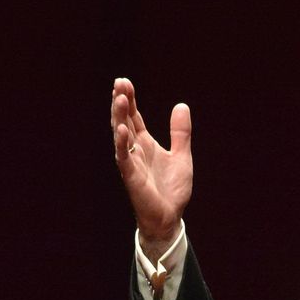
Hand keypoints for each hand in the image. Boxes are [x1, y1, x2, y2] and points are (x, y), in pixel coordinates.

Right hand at [111, 78, 192, 253]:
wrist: (170, 217)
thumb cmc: (172, 189)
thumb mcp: (182, 155)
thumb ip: (180, 132)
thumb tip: (181, 105)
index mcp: (145, 144)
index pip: (134, 117)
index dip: (130, 100)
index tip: (125, 82)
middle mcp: (134, 150)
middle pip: (124, 121)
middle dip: (120, 102)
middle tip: (119, 82)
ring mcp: (131, 163)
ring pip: (120, 136)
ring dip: (118, 117)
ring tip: (118, 98)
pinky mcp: (132, 177)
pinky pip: (124, 158)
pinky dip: (122, 144)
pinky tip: (122, 130)